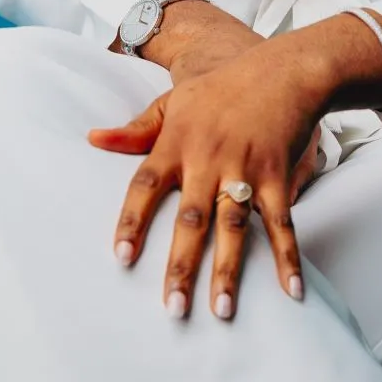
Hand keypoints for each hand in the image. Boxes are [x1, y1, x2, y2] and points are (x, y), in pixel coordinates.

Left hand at [88, 36, 326, 320]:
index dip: (132, 223)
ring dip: (228, 271)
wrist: (282, 70)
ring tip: (222, 311)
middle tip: (173, 308)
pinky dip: (286, 257)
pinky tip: (290, 291)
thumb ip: (135, 129)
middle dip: (181, 266)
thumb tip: (92, 139)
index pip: (145, 187)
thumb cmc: (222, 88)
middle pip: (190, 220)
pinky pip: (281, 223)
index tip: (120, 259)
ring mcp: (245, 169)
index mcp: (177, 144)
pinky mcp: (278, 176)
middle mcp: (208, 160)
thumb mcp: (173, 102)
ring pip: (233, 228)